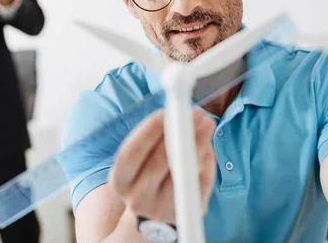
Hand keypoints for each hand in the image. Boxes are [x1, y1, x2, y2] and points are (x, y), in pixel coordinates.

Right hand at [109, 109, 216, 223]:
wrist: (153, 211)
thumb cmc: (148, 173)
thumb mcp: (141, 158)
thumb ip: (155, 137)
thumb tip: (180, 115)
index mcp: (120, 181)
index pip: (130, 154)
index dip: (147, 132)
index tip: (165, 112)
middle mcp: (137, 199)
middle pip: (157, 164)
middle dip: (178, 134)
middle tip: (195, 113)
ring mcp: (162, 210)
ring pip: (182, 174)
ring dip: (198, 144)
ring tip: (206, 123)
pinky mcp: (186, 215)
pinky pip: (200, 185)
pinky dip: (206, 162)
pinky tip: (207, 145)